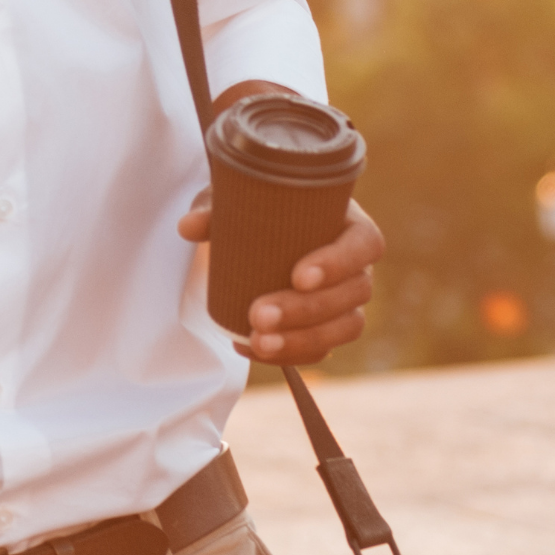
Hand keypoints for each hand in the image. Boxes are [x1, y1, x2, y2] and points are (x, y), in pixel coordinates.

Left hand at [176, 195, 384, 364]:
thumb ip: (216, 209)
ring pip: (345, 328)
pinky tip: (253, 348)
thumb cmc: (260, 208)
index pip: (365, 245)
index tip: (298, 277)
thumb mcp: (239, 200)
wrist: (262, 229)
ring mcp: (348, 300)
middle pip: (353, 293)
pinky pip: (322, 349)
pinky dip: (290, 354)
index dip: (338, 263)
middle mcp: (357, 266)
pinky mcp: (329, 327)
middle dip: (306, 310)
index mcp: (351, 225)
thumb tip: (188, 227)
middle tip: (259, 315)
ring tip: (259, 341)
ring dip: (302, 340)